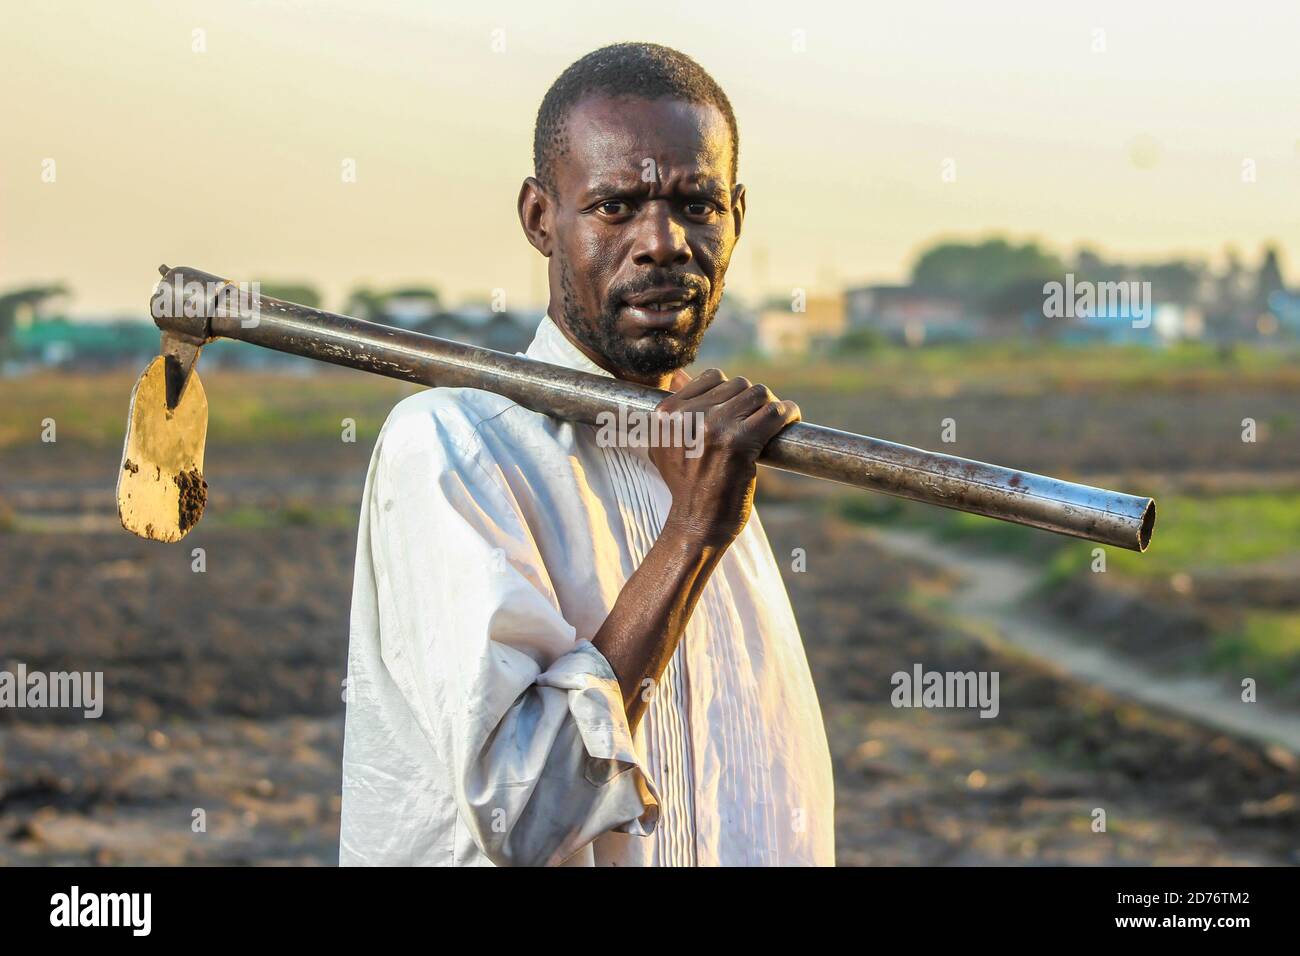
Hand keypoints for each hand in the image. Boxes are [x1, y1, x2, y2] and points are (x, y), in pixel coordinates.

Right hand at [649, 368, 800, 548]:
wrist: (695, 525)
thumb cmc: (686, 487)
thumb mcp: (663, 446)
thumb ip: (673, 414)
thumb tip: (684, 376)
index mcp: (667, 412)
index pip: (713, 377)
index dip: (733, 392)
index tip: (742, 411)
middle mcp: (688, 415)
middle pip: (738, 384)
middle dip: (753, 401)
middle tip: (760, 421)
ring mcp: (714, 427)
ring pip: (758, 393)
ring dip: (771, 406)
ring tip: (774, 421)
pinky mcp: (739, 443)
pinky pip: (774, 412)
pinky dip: (788, 413)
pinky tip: (791, 419)